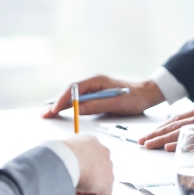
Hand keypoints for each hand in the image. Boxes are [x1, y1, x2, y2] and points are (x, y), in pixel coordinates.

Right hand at [42, 75, 163, 117]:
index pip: (73, 89)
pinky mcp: (98, 94)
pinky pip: (81, 100)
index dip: (61, 100)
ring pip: (74, 96)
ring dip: (62, 105)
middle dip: (57, 103)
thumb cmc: (136, 97)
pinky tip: (63, 112)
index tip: (53, 110)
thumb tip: (76, 109)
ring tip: (48, 114)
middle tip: (44, 114)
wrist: (149, 93)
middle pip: (70, 92)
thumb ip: (96, 105)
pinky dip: (71, 106)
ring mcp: (96, 88)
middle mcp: (94, 82)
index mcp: (97, 80)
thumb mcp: (116, 103)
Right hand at [60, 135, 114, 194]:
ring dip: (86, 191)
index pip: (89, 158)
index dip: (78, 170)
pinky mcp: (107, 183)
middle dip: (84, 181)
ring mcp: (107, 167)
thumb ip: (62, 160)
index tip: (67, 177)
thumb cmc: (56, 153)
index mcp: (90, 142)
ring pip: (100, 183)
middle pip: (96, 170)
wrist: (64, 157)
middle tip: (69, 187)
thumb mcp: (58, 153)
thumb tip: (54, 170)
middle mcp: (102, 152)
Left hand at [139, 102, 193, 150]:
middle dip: (156, 133)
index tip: (148, 135)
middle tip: (141, 142)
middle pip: (175, 123)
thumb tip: (192, 135)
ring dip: (164, 138)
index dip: (161, 128)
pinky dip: (183, 143)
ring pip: (182, 130)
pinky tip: (171, 148)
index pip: (177, 118)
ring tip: (150, 145)